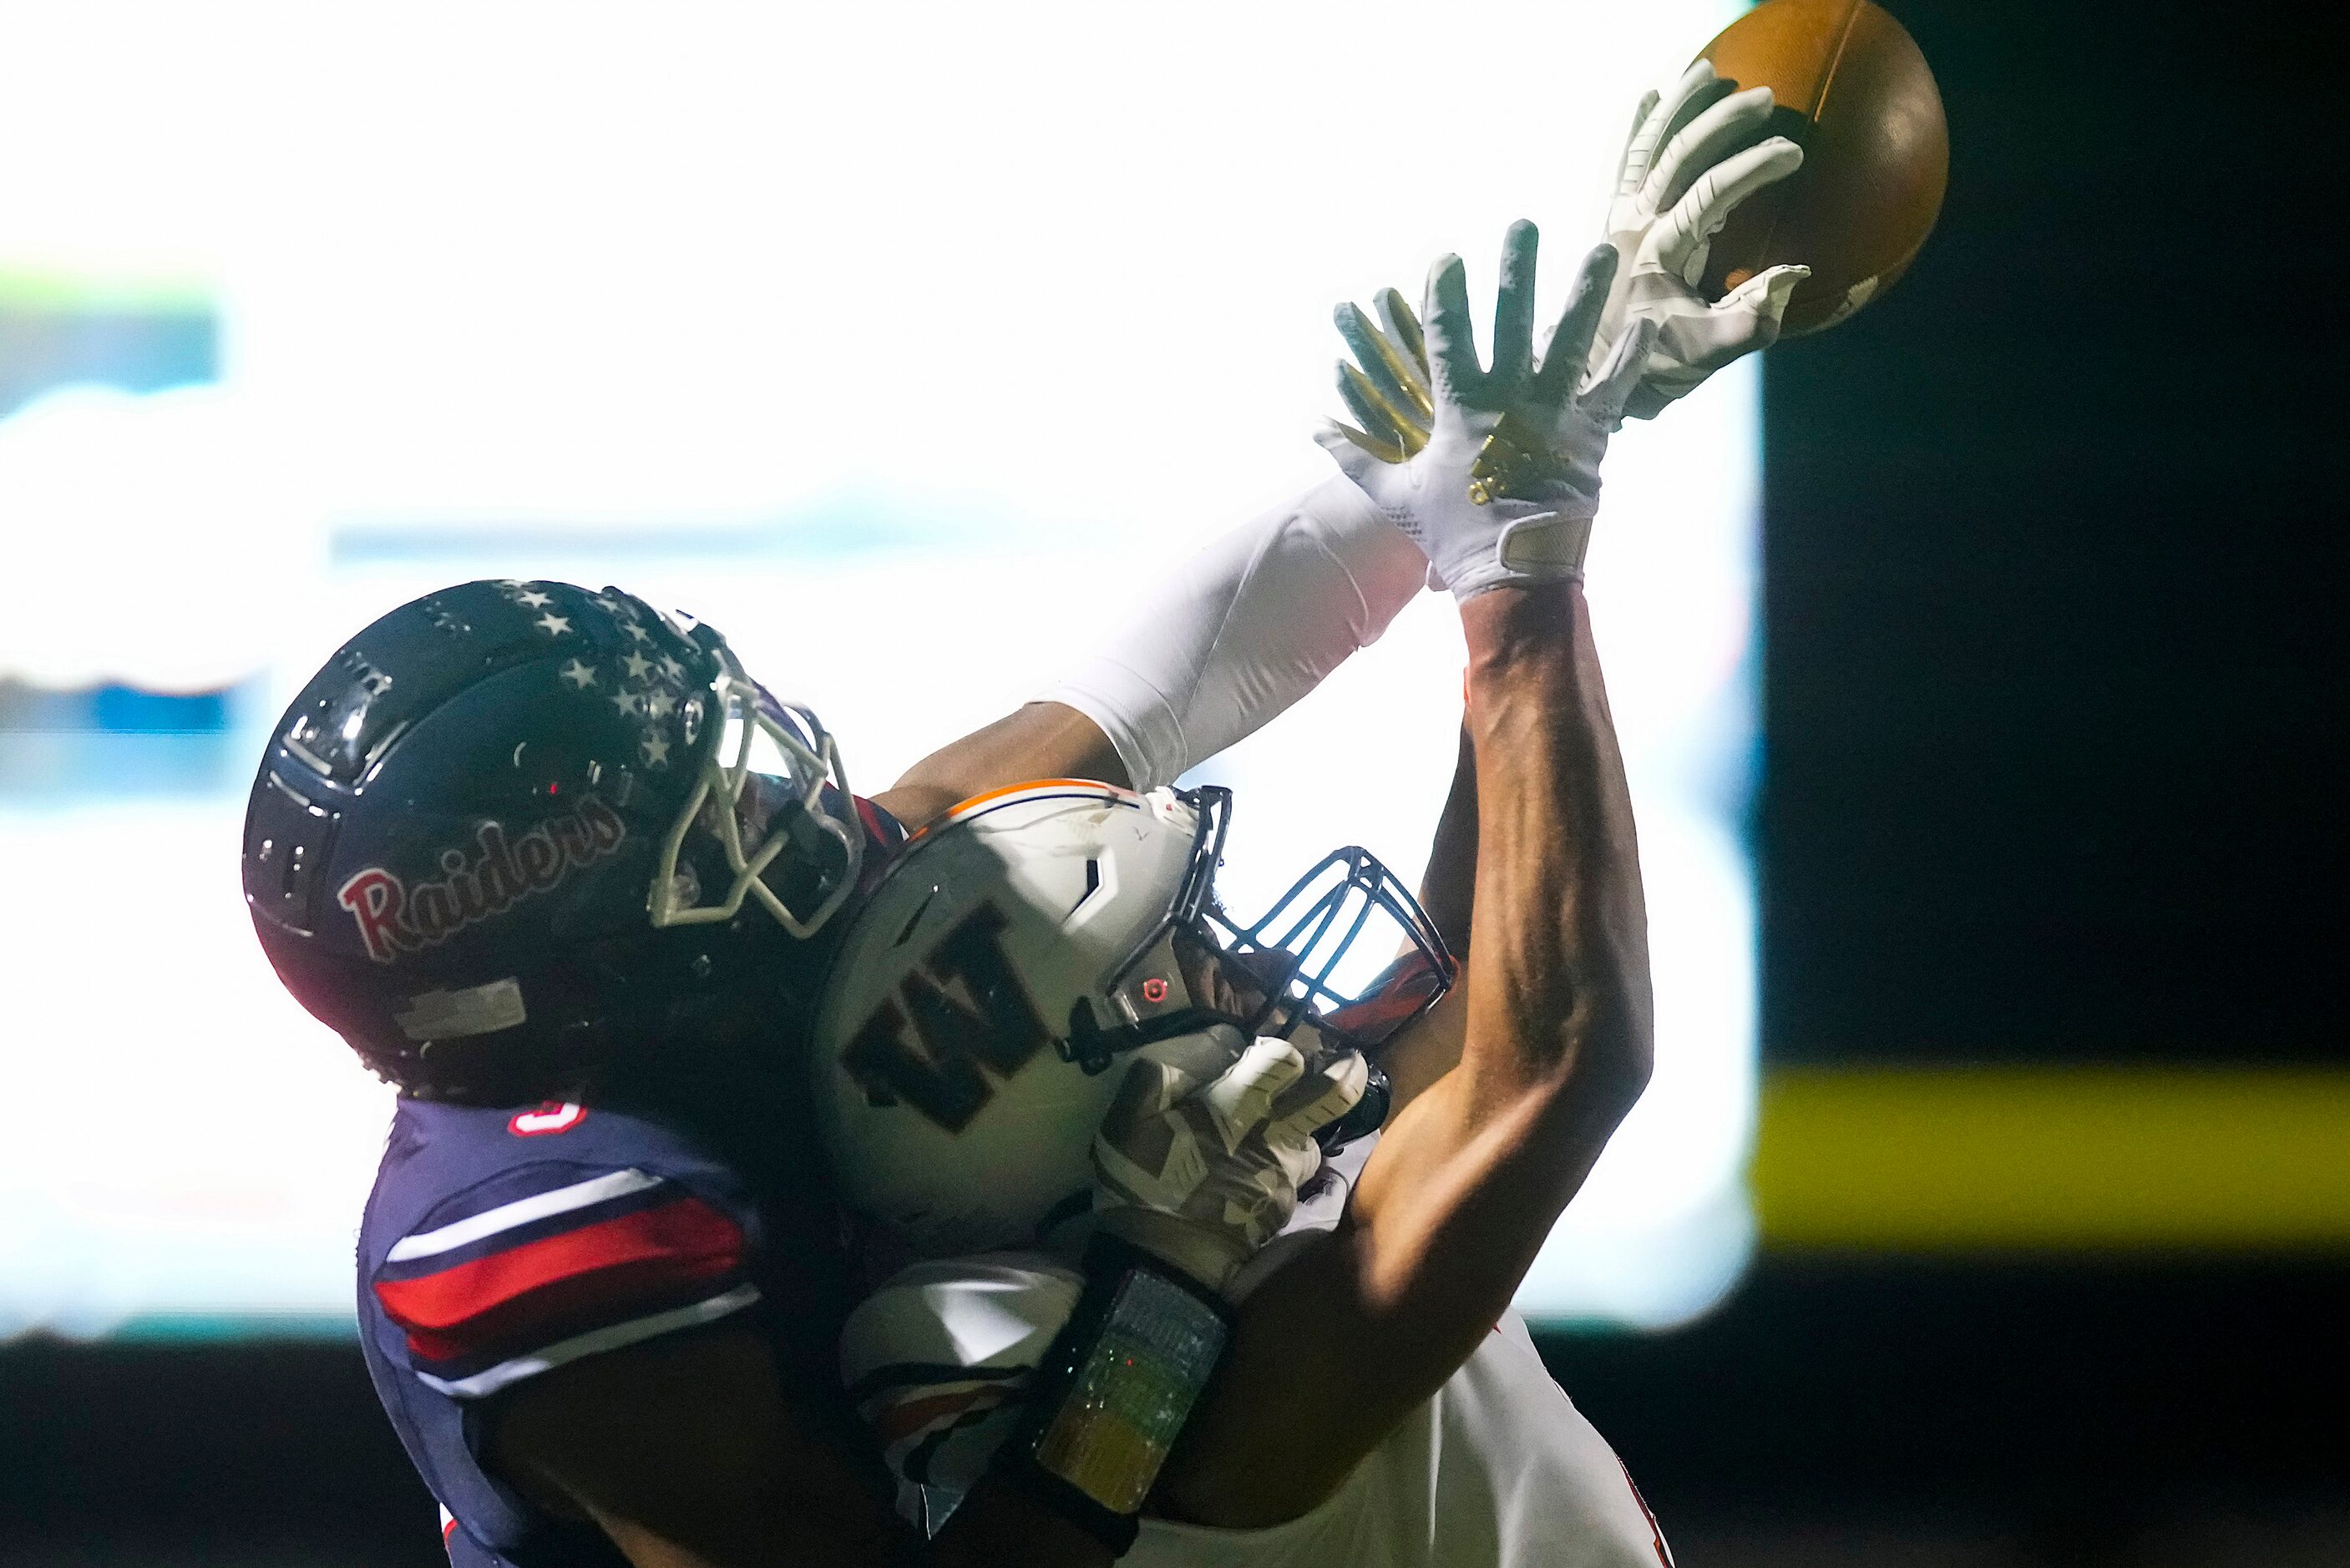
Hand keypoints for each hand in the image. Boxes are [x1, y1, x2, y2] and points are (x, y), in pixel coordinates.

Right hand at [1090, 1026, 1367, 1293]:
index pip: (1281, 1059)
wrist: (1165, 1262)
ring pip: (1311, 1139)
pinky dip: (1277, 1169)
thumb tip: (1206, 1047)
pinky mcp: (1285, 1206)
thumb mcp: (1130, 1119)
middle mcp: (1273, 1137)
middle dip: (1345, 1073)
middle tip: (1347, 1062)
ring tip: (1268, 1136)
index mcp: (1235, 1107)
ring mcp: (1285, 1175)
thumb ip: (1165, 1074)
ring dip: (1298, 1131)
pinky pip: (1293, 1177)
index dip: (1280, 1050)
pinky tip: (1248, 1178)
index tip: (1266, 1053)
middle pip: (1331, 1095)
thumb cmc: (1143, 1184)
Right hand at [1318, 223, 1653, 598]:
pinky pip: (1614, 389)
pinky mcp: (1590, 438)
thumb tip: (1314, 428)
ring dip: (1587, 292)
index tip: (1447, 257)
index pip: (1447, 336)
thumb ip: (1355, 456)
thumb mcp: (1395, 495)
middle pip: (1513, 320)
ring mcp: (1554, 416)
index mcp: (1460, 410)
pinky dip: (1630, 356)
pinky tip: (1647, 320)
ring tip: (1601, 249)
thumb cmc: (1451, 535)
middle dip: (1516, 269)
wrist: (1513, 577)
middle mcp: (1509, 401)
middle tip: (1522, 225)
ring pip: (1573, 341)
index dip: (1444, 294)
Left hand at [1596, 60, 1807, 419]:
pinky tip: (1651, 94)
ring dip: (1675, 106)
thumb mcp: (1704, 354)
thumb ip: (1749, 320)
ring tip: (1707, 71)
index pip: (1709, 194)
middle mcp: (1631, 225)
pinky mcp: (1609, 218)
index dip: (1751, 169)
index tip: (1793, 153)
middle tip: (1766, 98)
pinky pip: (1619, 161)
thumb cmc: (1650, 365)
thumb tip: (1793, 275)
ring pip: (1644, 145)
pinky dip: (1634, 125)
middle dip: (1721, 122)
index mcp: (1657, 252)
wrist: (1588, 375)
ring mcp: (1616, 217)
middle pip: (1675, 155)